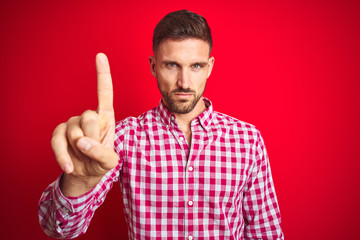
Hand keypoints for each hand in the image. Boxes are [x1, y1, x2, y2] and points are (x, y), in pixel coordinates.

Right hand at [51, 53, 117, 194]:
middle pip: (89, 116)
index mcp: (105, 117)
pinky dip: (63, 156)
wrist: (85, 173)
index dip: (102, 75)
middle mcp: (89, 116)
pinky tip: (69, 166)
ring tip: (84, 157)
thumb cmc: (101, 162)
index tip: (100, 55)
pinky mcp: (59, 134)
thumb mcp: (109, 161)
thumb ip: (102, 152)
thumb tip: (82, 143)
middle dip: (92, 136)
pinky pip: (58, 142)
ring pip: (73, 131)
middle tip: (93, 150)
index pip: (105, 93)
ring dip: (79, 149)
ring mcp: (72, 125)